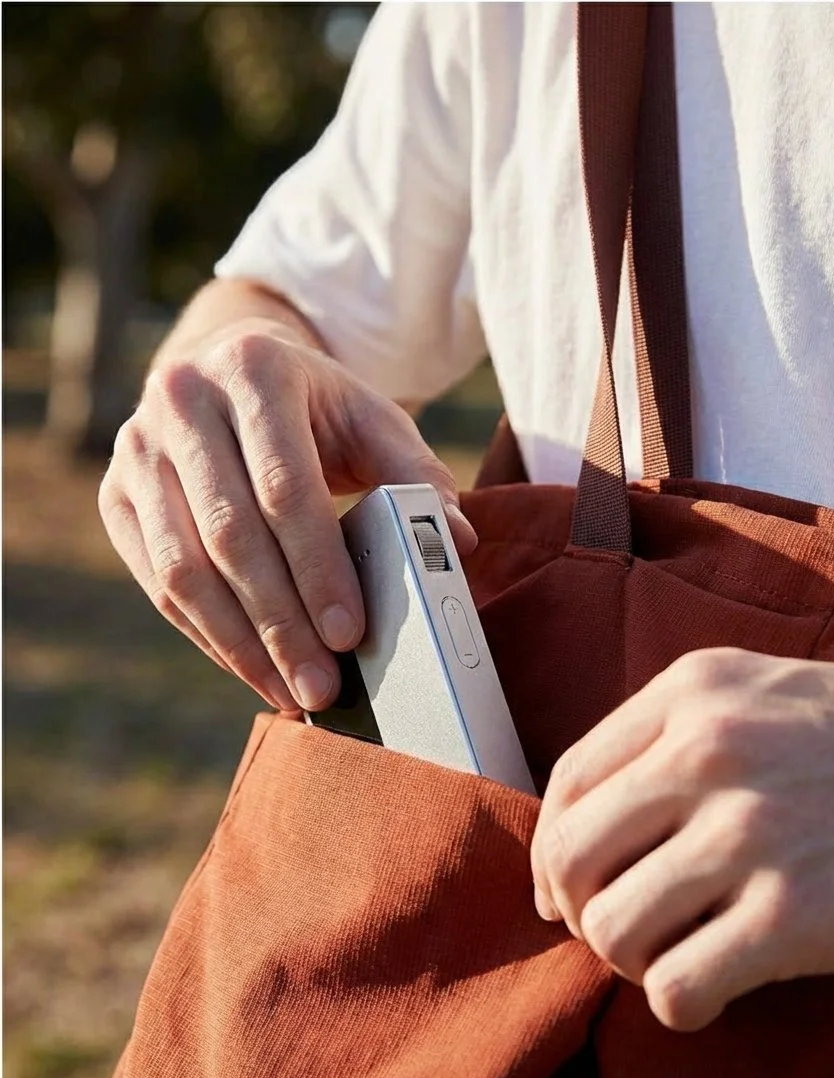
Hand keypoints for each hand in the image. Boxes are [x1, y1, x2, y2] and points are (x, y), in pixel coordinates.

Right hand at [98, 319, 476, 710]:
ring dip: (238, 644)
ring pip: (182, 569)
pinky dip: (206, 636)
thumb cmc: (316, 409)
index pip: (286, 488)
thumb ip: (416, 474)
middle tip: (322, 686)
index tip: (350, 634)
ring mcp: (136, 449)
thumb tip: (457, 540)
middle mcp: (182, 400)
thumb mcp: (373, 419)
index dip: (318, 568)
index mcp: (254, 368)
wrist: (228, 371)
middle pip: (230, 536)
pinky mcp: (115, 495)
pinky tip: (251, 669)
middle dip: (281, 624)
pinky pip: (157, 583)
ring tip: (289, 693)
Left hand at [531, 648, 833, 1031]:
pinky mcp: (794, 914)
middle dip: (575, 909)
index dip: (548, 847)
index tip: (560, 887)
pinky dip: (677, 1004)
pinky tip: (708, 991)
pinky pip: (676, 987)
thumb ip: (667, 735)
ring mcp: (752, 831)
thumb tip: (572, 827)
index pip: (569, 779)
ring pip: (611, 927)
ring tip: (666, 955)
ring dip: (625, 960)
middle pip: (571, 854)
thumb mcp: (760, 696)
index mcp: (695, 692)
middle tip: (608, 929)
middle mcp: (712, 751)